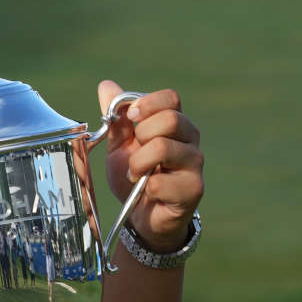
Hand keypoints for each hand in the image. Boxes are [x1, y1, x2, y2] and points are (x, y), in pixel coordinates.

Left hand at [94, 81, 203, 251]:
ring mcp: (195, 165)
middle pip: (170, 119)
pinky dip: (145, 187)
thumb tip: (106, 85)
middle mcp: (190, 140)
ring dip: (138, 163)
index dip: (146, 104)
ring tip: (135, 175)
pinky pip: (161, 181)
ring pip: (164, 148)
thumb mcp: (120, 147)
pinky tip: (146, 193)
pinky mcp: (193, 190)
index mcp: (175, 124)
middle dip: (141, 136)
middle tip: (134, 153)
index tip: (129, 119)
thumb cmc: (136, 177)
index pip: (171, 98)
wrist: (143, 216)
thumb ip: (116, 120)